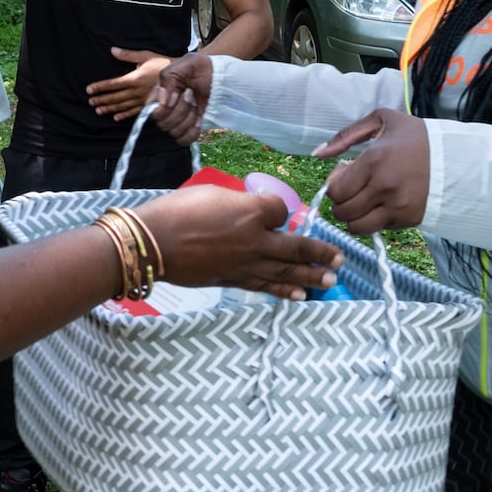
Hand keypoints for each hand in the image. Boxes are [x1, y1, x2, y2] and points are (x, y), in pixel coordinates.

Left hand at [87, 47, 169, 120]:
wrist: (180, 75)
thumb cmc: (162, 63)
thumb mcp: (145, 56)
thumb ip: (128, 55)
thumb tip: (112, 50)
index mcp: (134, 78)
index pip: (113, 84)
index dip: (101, 87)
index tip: (89, 89)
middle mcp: (137, 91)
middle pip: (116, 96)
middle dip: (102, 99)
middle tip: (91, 102)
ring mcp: (142, 99)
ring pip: (123, 105)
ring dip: (110, 108)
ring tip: (98, 110)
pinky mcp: (148, 104)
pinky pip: (135, 112)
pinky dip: (125, 115)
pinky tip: (116, 117)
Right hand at [133, 186, 343, 300]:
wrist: (153, 243)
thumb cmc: (178, 210)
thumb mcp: (212, 194)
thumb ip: (239, 203)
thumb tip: (251, 210)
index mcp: (251, 211)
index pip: (281, 210)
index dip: (280, 210)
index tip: (275, 211)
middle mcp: (256, 239)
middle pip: (296, 247)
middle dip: (319, 253)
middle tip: (338, 259)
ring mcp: (246, 263)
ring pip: (286, 272)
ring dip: (311, 276)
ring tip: (330, 281)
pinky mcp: (234, 280)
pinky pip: (265, 286)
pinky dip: (284, 292)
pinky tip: (300, 296)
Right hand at [147, 52, 213, 142]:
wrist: (220, 77)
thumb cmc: (202, 68)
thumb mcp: (186, 64)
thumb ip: (169, 78)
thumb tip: (162, 102)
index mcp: (160, 94)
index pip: (151, 112)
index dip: (163, 108)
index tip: (177, 93)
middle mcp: (166, 109)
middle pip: (163, 124)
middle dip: (181, 110)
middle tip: (191, 95)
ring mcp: (177, 120)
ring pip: (174, 132)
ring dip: (189, 118)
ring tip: (196, 104)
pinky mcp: (188, 128)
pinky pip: (184, 140)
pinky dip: (192, 132)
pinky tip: (199, 119)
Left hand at [313, 109, 429, 235]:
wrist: (457, 158)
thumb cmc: (416, 137)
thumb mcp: (382, 120)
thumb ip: (345, 135)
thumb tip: (317, 153)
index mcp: (374, 160)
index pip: (336, 190)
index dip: (335, 186)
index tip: (345, 177)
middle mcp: (383, 187)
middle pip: (343, 211)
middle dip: (342, 203)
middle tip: (353, 191)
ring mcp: (397, 207)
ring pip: (356, 227)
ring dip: (354, 217)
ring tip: (363, 203)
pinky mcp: (408, 220)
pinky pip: (378, 229)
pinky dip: (374, 221)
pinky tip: (383, 205)